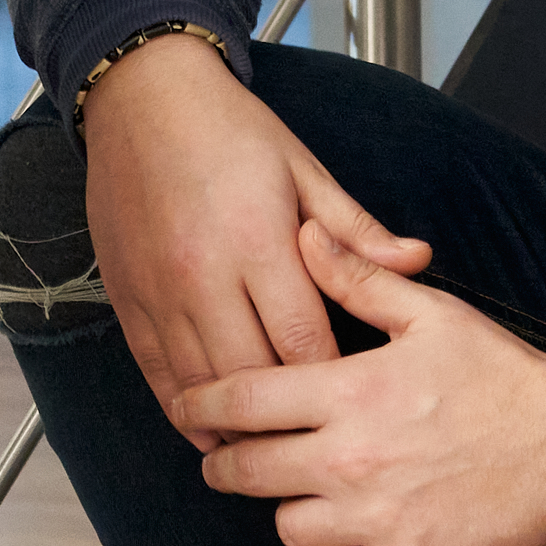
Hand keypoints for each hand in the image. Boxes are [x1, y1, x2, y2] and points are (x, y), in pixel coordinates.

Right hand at [83, 35, 431, 428]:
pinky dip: (184, 408)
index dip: (331, 382)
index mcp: (257, 240)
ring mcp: (159, 291)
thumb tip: (418, 262)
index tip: (354, 403)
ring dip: (235, 424)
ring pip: (200, 387)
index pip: (303, 340)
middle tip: (318, 442)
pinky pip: (156, 374)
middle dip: (286, 417)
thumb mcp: (304, 168)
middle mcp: (203, 274)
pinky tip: (208, 428)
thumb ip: (357, 230)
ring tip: (269, 449)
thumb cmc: (227, 130)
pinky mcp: (127, 299)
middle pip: (251, 376)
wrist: (142, 97)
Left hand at [163, 230, 545, 545]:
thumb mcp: (430, 314)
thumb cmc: (500, 374)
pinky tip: (343, 542)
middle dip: (224, 464)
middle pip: (246, 471)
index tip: (188, 407)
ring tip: (301, 496)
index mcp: (350, 391)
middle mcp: (351, 458)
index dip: (201, 404)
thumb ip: (358, 279)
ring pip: (287, 528)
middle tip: (226, 460)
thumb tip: (304, 235)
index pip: (243, 400)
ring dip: (287, 511)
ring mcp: (378, 516)